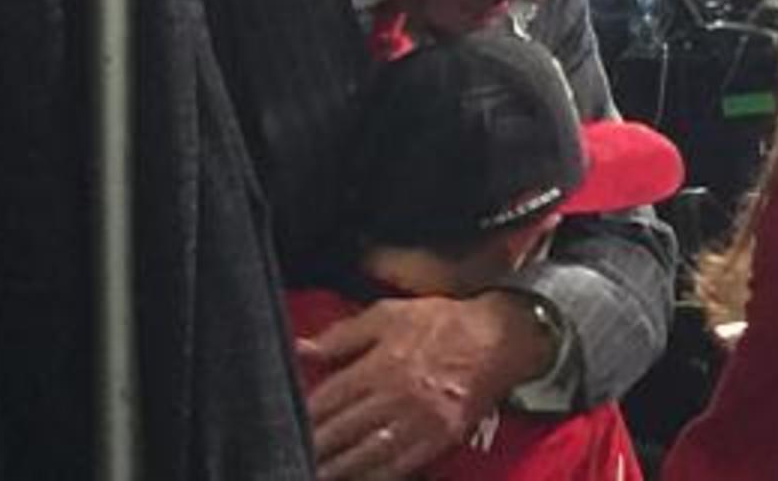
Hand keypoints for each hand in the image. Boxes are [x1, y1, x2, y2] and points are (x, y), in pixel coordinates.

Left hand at [298, 292, 556, 479]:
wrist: (497, 338)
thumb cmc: (440, 322)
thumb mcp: (388, 314)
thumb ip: (343, 334)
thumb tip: (302, 347)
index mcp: (380, 363)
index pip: (328, 399)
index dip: (302, 417)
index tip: (280, 426)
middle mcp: (395, 396)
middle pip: (342, 431)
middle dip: (313, 448)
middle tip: (284, 459)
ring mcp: (418, 422)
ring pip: (366, 455)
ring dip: (336, 469)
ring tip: (312, 475)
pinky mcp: (439, 440)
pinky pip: (399, 466)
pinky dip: (373, 476)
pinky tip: (356, 480)